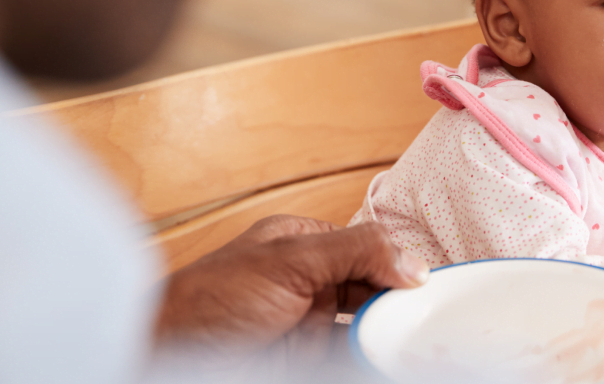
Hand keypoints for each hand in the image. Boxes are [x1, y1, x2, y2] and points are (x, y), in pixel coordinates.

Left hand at [155, 215, 428, 353]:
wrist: (171, 359)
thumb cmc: (207, 302)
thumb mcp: (289, 261)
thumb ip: (354, 252)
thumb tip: (412, 261)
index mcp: (302, 243)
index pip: (368, 247)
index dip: (400, 265)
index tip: (431, 284)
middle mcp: (308, 281)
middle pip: (372, 288)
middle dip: (400, 302)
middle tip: (431, 317)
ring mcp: (307, 324)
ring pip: (365, 326)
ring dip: (390, 332)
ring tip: (420, 339)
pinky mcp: (304, 360)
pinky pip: (351, 355)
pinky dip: (372, 356)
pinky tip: (391, 357)